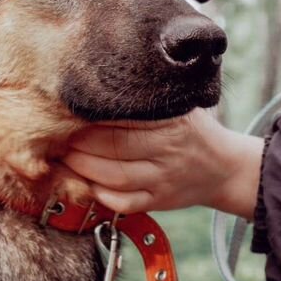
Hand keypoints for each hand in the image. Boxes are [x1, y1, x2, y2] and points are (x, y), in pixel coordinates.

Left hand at [63, 109, 263, 219]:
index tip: (69, 111)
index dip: (92, 117)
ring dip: (82, 168)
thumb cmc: (193, 130)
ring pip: (115, 177)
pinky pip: (124, 203)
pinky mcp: (158, 201)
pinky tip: (86, 182)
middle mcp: (167, 151)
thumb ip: (149, 98)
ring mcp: (163, 179)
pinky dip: (101, 195)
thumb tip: (105, 78)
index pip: (124, 118)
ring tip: (63, 157)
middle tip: (57, 135)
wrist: (224, 168)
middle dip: (79, 143)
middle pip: (114, 147)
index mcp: (172, 122)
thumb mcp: (180, 106)